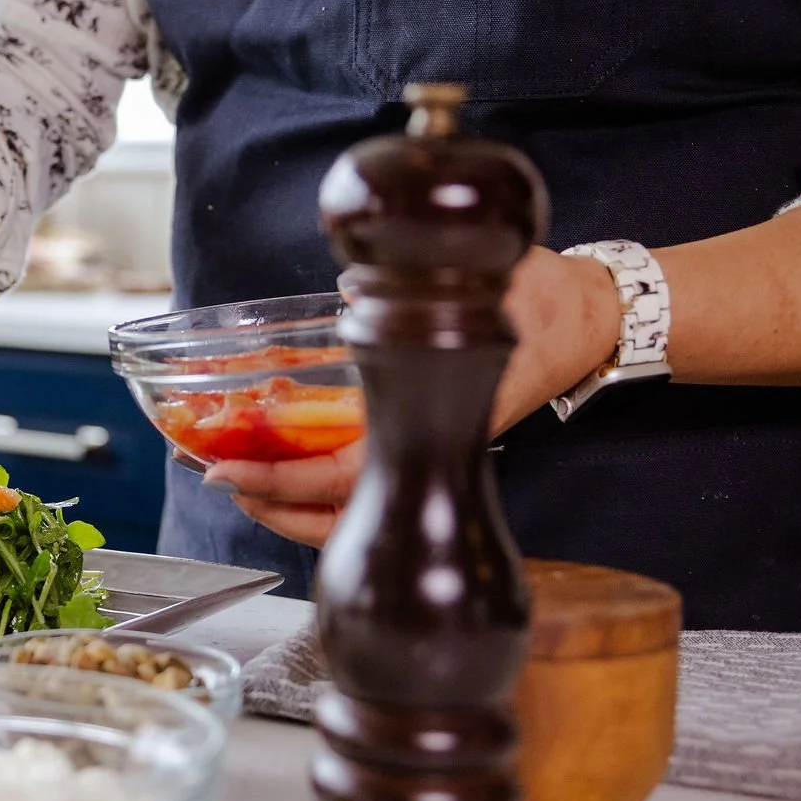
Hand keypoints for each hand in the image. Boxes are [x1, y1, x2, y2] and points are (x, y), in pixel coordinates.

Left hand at [203, 246, 620, 547]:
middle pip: (333, 514)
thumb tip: (344, 292)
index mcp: (433, 426)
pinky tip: (277, 457)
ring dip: (286, 501)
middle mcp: (422, 450)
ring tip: (235, 474)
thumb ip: (410, 291)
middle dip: (267, 503)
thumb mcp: (480, 286)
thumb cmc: (538, 302)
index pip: (339, 476)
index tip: (226, 474)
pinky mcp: (421, 441)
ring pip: (345, 509)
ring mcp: (422, 452)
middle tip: (213, 476)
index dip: (278, 482)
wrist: (587, 318)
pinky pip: (359, 482)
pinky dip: (312, 483)